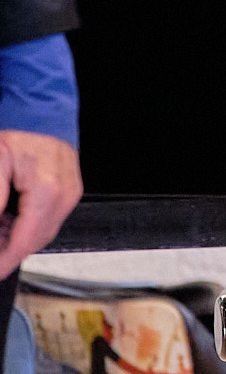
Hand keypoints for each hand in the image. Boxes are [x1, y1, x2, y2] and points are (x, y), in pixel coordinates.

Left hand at [0, 128, 82, 276]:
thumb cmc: (19, 133)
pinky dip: (29, 226)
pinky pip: (50, 219)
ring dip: (18, 240)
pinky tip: (11, 220)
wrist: (43, 111)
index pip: (24, 243)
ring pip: (44, 233)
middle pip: (36, 242)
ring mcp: (70, 194)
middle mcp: (65, 196)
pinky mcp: (70, 191)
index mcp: (48, 192)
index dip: (4, 262)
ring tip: (0, 232)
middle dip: (10, 252)